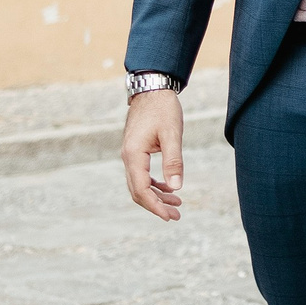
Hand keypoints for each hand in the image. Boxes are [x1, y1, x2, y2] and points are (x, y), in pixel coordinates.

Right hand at [122, 89, 186, 219]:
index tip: (170, 216)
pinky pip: (142, 175)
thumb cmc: (163, 108)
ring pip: (139, 184)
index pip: (141, 190)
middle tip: (176, 215)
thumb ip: (173, 160)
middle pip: (138, 191)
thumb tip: (176, 187)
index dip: (155, 206)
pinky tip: (168, 188)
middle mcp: (128, 157)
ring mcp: (130, 154)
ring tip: (177, 205)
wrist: (152, 88)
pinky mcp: (136, 151)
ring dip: (156, 196)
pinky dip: (154, 184)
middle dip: (156, 205)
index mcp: (134, 155)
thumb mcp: (172, 133)